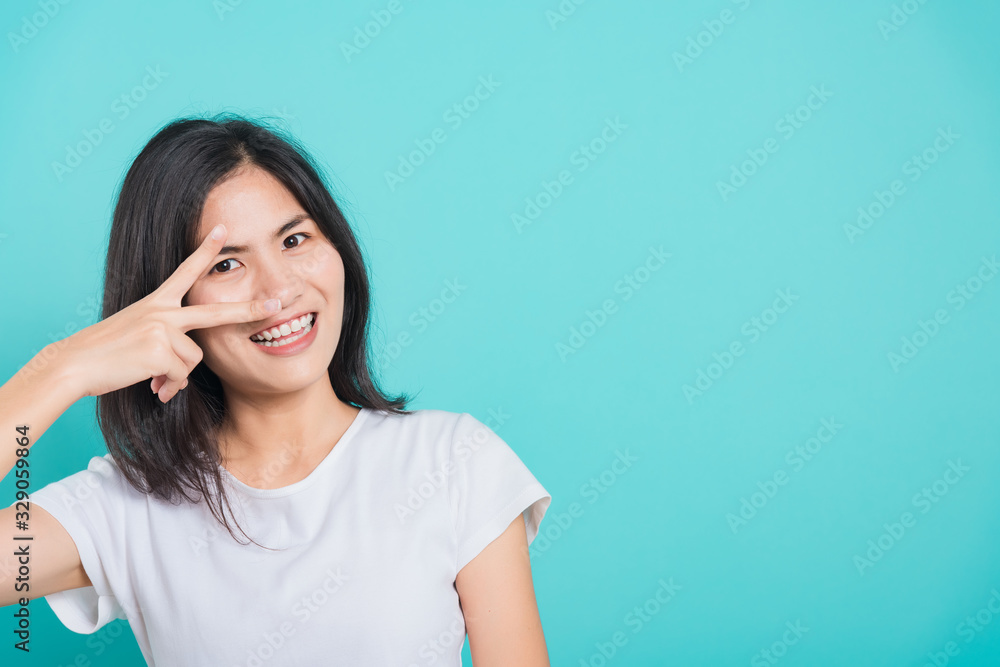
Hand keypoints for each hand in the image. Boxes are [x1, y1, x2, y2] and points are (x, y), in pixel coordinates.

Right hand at [60, 224, 280, 402]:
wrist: (74, 364)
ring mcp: (161, 329)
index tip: (223, 229)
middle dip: (249, 311)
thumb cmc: (105, 354)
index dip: (206, 250)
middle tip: (277, 305)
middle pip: (216, 313)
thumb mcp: (139, 338)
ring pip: (194, 360)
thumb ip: (167, 347)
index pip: (186, 270)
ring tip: (154, 379)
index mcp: (157, 302)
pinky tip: (151, 386)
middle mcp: (162, 311)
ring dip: (177, 376)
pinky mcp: (158, 351)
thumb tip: (180, 378)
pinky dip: (168, 387)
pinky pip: (180, 376)